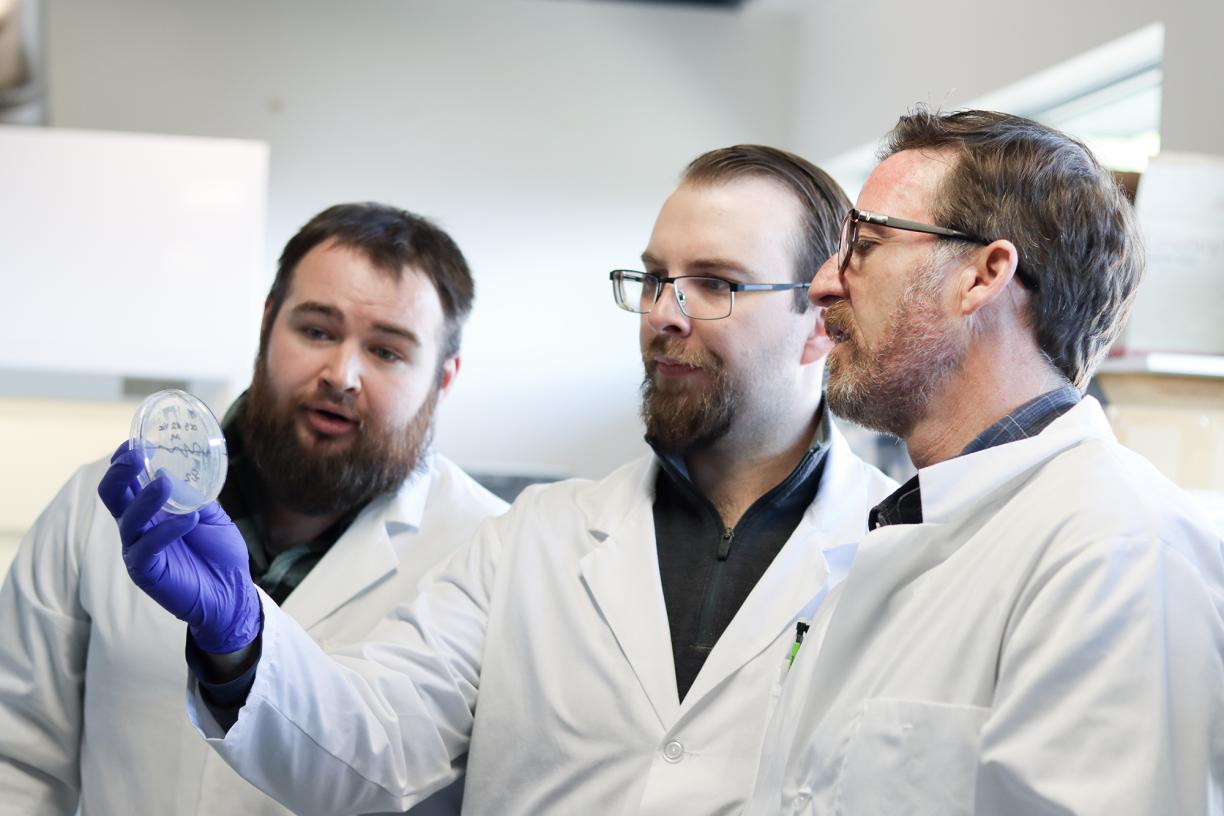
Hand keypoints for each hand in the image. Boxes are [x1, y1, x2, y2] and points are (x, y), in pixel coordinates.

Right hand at [98, 443, 261, 653]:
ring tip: (164, 482)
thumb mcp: (211, 515)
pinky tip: (188, 519)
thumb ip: (196, 496)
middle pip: (113, 496)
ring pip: (128, 519)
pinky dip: (167, 530)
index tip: (134, 441)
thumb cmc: (219, 553)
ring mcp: (140, 549)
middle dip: (119, 473)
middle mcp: (139, 527)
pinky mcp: (147, 571)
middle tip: (134, 454)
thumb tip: (179, 472)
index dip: (124, 462)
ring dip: (146, 497)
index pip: (126, 483)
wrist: (232, 592)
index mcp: (151, 511)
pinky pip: (147, 548)